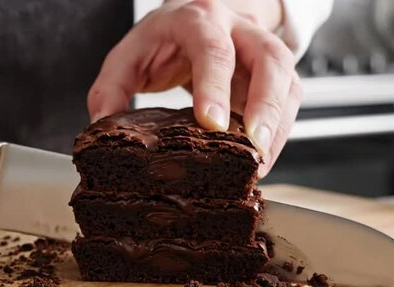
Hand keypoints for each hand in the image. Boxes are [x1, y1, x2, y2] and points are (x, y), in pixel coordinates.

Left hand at [88, 0, 302, 177]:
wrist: (198, 16)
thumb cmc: (165, 39)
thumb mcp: (131, 54)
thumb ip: (112, 88)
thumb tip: (103, 127)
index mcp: (197, 19)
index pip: (212, 48)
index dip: (214, 85)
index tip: (211, 122)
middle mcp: (238, 29)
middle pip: (268, 59)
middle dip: (264, 106)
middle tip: (253, 146)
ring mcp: (262, 48)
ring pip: (288, 79)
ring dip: (279, 124)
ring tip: (260, 162)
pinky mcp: (275, 72)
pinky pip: (289, 99)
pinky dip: (281, 131)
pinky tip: (264, 157)